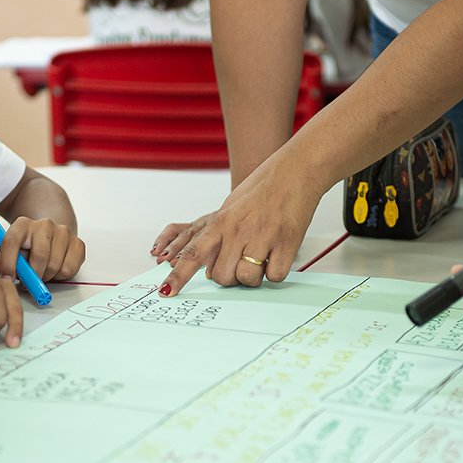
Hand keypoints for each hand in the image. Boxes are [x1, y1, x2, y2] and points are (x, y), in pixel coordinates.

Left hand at [0, 216, 84, 281]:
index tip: (8, 279)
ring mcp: (64, 232)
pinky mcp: (78, 243)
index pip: (12, 241)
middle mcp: (44, 225)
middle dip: (33, 276)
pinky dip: (60, 276)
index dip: (8, 263)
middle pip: (39, 257)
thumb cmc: (26, 247)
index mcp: (23, 224)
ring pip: (55, 266)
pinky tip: (54, 270)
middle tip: (28, 282)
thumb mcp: (7, 251)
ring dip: (46, 277)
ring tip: (41, 273)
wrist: (50, 236)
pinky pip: (69, 269)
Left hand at [155, 159, 320, 296]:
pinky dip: (275, 272)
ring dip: (254, 277)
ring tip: (262, 257)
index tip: (166, 292)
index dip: (178, 276)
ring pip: (247, 279)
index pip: (193, 253)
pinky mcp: (286, 242)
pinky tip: (277, 255)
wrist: (296, 170)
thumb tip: (208, 266)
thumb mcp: (230, 208)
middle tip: (241, 263)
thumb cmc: (262, 189)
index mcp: (221, 221)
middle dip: (231, 277)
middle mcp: (238, 230)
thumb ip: (217, 236)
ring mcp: (263, 236)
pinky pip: (274, 276)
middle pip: (222, 277)